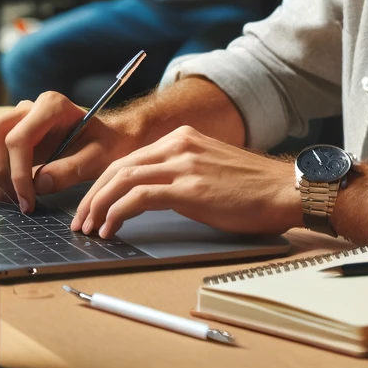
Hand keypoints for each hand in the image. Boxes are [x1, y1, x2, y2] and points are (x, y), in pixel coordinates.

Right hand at [0, 92, 140, 212]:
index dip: (18, 173)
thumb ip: (70, 170)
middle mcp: (30, 107)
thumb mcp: (97, 159)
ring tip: (11, 199)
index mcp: (52, 106)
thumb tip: (37, 183)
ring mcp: (17, 117)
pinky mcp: (10, 132)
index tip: (27, 201)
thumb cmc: (105, 145)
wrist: (106, 138)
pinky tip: (9, 191)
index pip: (19, 138)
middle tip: (14, 202)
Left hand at [71, 126, 300, 238]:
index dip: (103, 183)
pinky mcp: (189, 188)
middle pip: (118, 166)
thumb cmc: (254, 187)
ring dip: (98, 206)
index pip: (129, 158)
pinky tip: (110, 229)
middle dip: (92, 195)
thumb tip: (150, 196)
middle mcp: (180, 144)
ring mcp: (184, 164)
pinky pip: (138, 197)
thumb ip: (183, 172)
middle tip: (80, 220)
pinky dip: (117, 213)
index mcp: (184, 138)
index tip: (92, 205)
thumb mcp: (212, 168)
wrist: (286, 189)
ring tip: (89, 228)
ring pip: (122, 179)